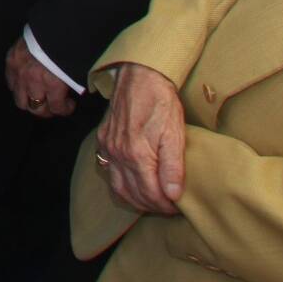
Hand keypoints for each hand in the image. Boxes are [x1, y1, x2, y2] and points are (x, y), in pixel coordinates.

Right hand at [4, 36, 76, 118]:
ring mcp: (19, 72)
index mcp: (52, 84)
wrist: (54, 22)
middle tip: (52, 104)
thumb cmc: (70, 45)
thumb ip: (71, 84)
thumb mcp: (76, 68)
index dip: (65, 109)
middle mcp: (33, 82)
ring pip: (19, 100)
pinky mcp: (10, 61)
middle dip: (46, 110)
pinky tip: (27, 82)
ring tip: (38, 96)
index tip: (70, 104)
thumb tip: (72, 92)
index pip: (56, 108)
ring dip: (30, 101)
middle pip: (35, 109)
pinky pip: (11, 82)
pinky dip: (18, 86)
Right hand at [96, 63, 187, 214]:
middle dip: (152, 206)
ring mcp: (108, 147)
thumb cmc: (160, 101)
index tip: (179, 207)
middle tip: (169, 206)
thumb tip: (174, 194)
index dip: (166, 206)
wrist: (140, 75)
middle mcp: (118, 154)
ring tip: (153, 199)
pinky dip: (121, 185)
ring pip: (118, 187)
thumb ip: (173, 166)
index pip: (151, 194)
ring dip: (135, 199)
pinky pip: (109, 172)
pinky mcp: (103, 139)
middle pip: (133, 195)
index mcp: (137, 154)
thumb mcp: (175, 133)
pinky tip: (133, 184)